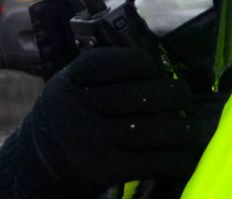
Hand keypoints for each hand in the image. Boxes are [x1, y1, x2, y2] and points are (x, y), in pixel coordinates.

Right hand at [0, 47, 210, 197]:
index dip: (136, 62)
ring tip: (192, 128)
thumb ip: (104, 74)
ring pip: (150, 130)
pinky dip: (174, 160)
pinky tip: (185, 156)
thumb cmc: (72, 113)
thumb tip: (161, 69)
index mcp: (71, 80)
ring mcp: (90, 140)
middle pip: (138, 96)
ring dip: (181, 129)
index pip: (106, 63)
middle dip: (173, 94)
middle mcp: (78, 109)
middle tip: (184, 95)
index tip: (153, 67)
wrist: (40, 160)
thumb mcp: (73, 85)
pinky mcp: (102, 169)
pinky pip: (148, 163)